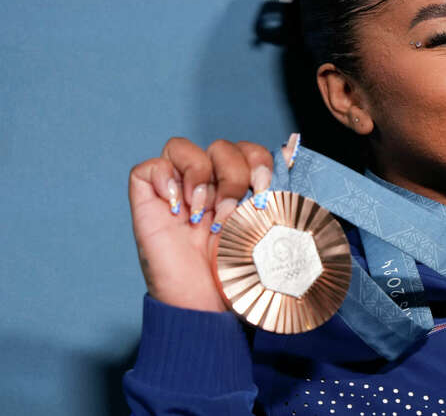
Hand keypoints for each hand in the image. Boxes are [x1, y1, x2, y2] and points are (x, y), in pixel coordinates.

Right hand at [127, 134, 299, 311]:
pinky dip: (164, 178)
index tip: (265, 189)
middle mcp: (209, 186)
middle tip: (232, 211)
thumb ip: (277, 190)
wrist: (209, 306)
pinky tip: (178, 208)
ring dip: (200, 175)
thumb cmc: (239, 273)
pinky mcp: (148, 203)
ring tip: (203, 212)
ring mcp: (177, 193)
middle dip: (233, 174)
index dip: (259, 161)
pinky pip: (148, 167)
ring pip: (182, 147)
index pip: (249, 151)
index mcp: (239, 189)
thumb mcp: (267, 227)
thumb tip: (290, 149)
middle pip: (221, 147)